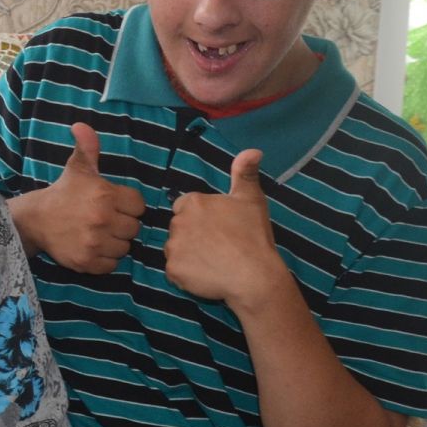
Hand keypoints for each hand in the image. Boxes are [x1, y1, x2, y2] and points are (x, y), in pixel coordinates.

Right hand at [11, 122, 145, 273]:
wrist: (35, 219)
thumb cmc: (63, 193)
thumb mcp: (77, 167)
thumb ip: (87, 147)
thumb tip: (81, 125)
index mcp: (105, 195)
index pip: (138, 206)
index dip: (128, 205)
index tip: (113, 204)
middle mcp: (102, 219)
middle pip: (134, 228)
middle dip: (122, 224)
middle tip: (105, 220)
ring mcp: (94, 242)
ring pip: (124, 248)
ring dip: (115, 242)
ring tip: (99, 234)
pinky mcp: (87, 262)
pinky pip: (111, 265)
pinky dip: (105, 259)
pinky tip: (93, 247)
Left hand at [164, 149, 289, 306]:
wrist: (254, 275)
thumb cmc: (253, 235)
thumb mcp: (252, 199)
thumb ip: (245, 173)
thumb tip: (252, 150)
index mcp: (193, 202)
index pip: (185, 206)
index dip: (201, 218)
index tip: (217, 228)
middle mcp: (177, 222)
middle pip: (179, 228)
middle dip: (193, 235)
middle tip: (217, 246)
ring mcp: (173, 248)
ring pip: (176, 250)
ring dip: (188, 255)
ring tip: (213, 261)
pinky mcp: (172, 271)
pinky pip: (175, 271)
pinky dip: (187, 275)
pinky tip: (207, 275)